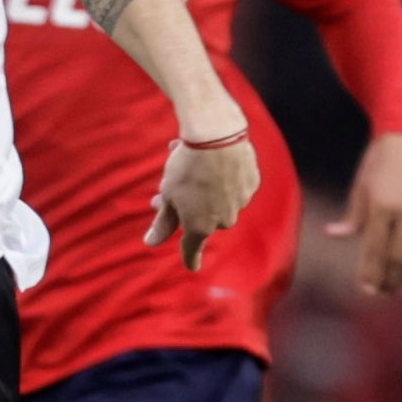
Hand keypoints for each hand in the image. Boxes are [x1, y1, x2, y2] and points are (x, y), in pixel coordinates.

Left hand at [147, 135, 260, 269]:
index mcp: (199, 227)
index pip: (193, 250)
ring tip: (186, 163)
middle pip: (201, 218)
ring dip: (202, 190)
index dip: (190, 258)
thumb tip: (151, 243)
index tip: (191, 267)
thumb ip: (163, 222)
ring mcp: (240, 202)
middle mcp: (223, 220)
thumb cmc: (187, 167)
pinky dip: (222, 176)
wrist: (217, 135)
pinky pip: (234, 185)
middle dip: (184, 208)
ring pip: (218, 200)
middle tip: (164, 191)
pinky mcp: (251, 183)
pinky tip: (212, 158)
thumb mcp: (169, 195)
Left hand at [327, 133, 401, 296]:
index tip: (366, 290)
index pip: (375, 249)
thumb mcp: (360, 187)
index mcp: (382, 205)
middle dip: (391, 280)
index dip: (371, 273)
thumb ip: (352, 217)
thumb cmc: (377, 165)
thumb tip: (332, 235)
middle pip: (399, 257)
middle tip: (384, 293)